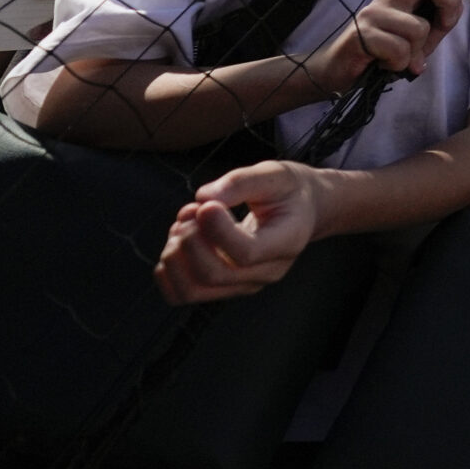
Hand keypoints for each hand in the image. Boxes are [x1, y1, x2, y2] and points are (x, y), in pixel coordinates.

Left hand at [153, 160, 320, 302]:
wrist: (300, 212)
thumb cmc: (288, 191)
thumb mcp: (275, 174)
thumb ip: (241, 182)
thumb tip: (203, 198)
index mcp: (287, 242)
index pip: (246, 253)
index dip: (216, 231)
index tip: (205, 206)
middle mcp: (266, 272)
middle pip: (214, 274)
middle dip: (190, 241)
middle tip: (190, 210)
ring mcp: (244, 284)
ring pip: (193, 290)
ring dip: (174, 257)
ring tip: (181, 225)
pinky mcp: (224, 287)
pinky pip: (183, 294)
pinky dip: (169, 271)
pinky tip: (178, 243)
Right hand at [304, 0, 462, 92]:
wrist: (336, 70)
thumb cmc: (381, 53)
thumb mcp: (418, 37)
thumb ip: (437, 23)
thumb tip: (453, 13)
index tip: (450, 9)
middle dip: (450, 7)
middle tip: (440, 30)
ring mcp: (374, 13)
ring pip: (419, 27)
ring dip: (416, 52)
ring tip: (399, 58)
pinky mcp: (362, 34)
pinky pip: (399, 49)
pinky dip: (399, 64)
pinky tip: (385, 65)